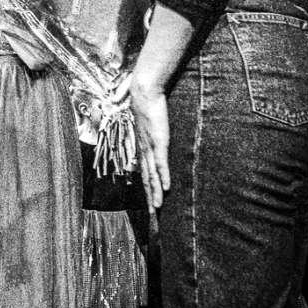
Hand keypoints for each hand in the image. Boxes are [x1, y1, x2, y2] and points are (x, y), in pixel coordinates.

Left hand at [122, 74, 171, 208]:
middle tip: (152, 215)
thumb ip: (152, 133)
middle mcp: (143, 150)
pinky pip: (161, 162)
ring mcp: (150, 147)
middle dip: (149, 198)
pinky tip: (166, 188)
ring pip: (152, 175)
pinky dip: (163, 176)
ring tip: (157, 208)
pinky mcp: (159, 141)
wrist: (144, 92)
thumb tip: (156, 139)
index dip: (147, 189)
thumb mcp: (149, 123)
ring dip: (155, 193)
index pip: (144, 173)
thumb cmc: (147, 105)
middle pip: (146, 179)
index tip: (150, 203)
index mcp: (141, 147)